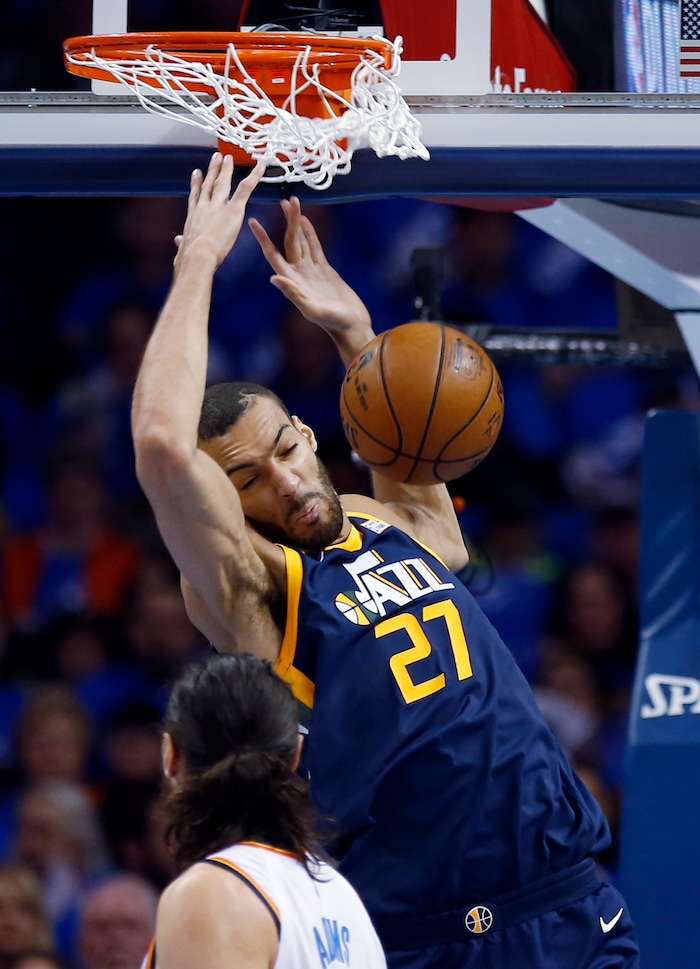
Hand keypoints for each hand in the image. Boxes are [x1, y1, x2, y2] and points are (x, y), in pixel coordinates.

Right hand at [174, 153, 264, 273]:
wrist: (198, 254)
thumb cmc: (189, 256)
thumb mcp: (183, 248)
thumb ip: (182, 242)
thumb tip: (179, 242)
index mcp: (194, 216)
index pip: (195, 196)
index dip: (196, 183)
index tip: (197, 173)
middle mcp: (205, 206)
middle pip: (209, 184)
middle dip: (213, 170)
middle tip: (216, 158)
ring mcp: (218, 205)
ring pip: (223, 183)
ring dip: (227, 169)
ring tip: (229, 158)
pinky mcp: (233, 209)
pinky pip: (245, 189)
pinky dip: (254, 177)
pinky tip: (260, 167)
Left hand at [249, 197, 373, 345]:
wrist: (350, 325)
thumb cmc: (332, 321)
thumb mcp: (312, 309)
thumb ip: (294, 294)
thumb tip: (274, 278)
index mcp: (292, 280)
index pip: (273, 255)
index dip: (263, 238)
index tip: (253, 221)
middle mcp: (298, 273)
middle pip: (289, 241)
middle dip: (287, 221)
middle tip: (285, 199)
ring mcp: (311, 270)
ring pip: (301, 241)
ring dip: (296, 223)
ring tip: (290, 203)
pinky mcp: (324, 269)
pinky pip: (315, 246)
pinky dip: (310, 233)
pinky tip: (305, 221)